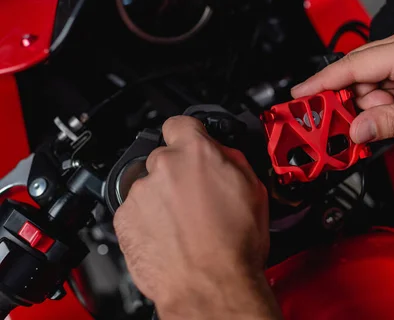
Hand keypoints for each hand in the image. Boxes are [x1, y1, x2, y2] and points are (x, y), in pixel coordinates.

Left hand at [114, 116, 280, 319]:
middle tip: (196, 196)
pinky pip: (135, 208)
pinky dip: (148, 217)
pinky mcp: (124, 218)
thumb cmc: (234, 247)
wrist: (210, 287)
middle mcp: (163, 166)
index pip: (180, 122)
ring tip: (184, 223)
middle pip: (165, 156)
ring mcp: (140, 193)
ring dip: (163, 196)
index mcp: (196, 153)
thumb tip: (221, 153)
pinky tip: (169, 234)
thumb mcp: (253, 190)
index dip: (188, 134)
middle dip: (179, 172)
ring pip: (149, 184)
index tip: (191, 144)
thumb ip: (231, 159)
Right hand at [292, 26, 393, 141]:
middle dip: (348, 105)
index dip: (320, 84)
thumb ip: (393, 123)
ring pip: (371, 81)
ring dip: (373, 106)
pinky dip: (386, 101)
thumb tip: (356, 130)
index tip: (297, 97)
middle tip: (343, 133)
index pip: (351, 66)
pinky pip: (386, 82)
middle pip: (357, 75)